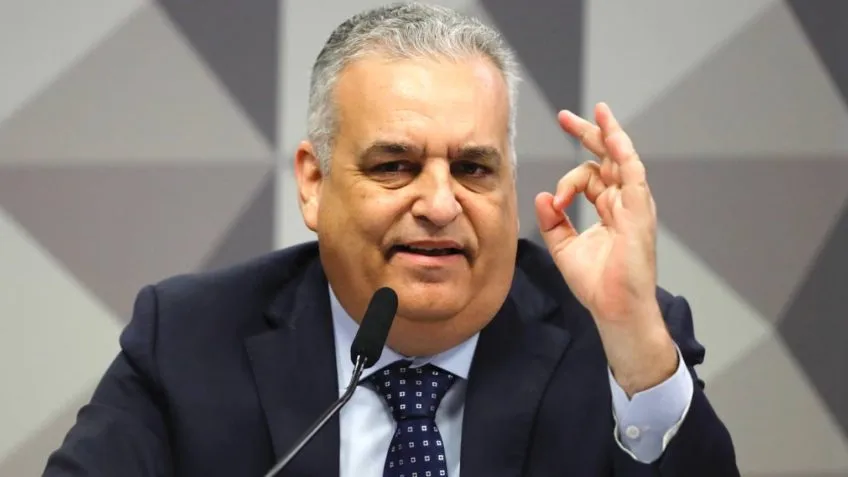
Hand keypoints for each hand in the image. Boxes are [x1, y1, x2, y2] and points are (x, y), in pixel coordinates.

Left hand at [534, 102, 675, 393]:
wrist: (614, 308)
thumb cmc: (597, 283)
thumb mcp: (564, 248)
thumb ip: (552, 221)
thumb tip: (542, 196)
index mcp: (609, 208)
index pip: (590, 174)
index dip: (567, 178)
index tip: (553, 200)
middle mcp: (624, 201)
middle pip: (606, 158)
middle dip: (588, 133)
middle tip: (565, 116)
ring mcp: (634, 205)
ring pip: (622, 159)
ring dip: (608, 134)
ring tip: (596, 113)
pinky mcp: (640, 212)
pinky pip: (633, 174)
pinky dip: (623, 152)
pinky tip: (612, 134)